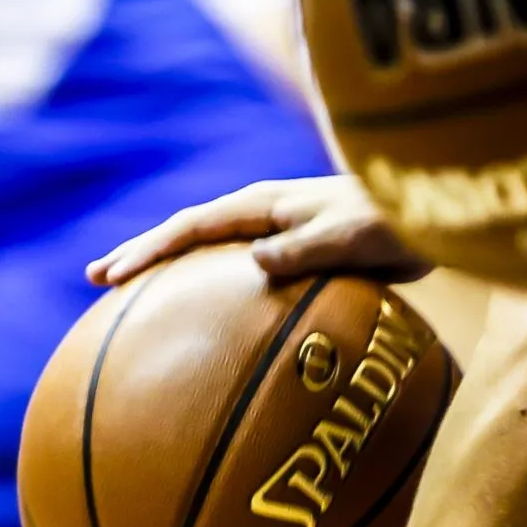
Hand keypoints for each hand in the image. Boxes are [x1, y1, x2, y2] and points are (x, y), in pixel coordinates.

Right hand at [89, 175, 428, 286]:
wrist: (431, 215)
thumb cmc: (394, 223)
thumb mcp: (349, 237)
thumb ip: (304, 248)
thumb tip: (252, 263)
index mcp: (264, 205)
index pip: (190, 226)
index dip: (148, 250)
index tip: (111, 277)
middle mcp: (261, 216)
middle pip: (185, 234)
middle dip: (140, 254)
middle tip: (95, 280)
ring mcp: (274, 234)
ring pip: (206, 252)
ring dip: (169, 270)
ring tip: (132, 298)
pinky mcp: (293, 255)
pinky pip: (237, 273)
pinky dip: (210, 290)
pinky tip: (205, 322)